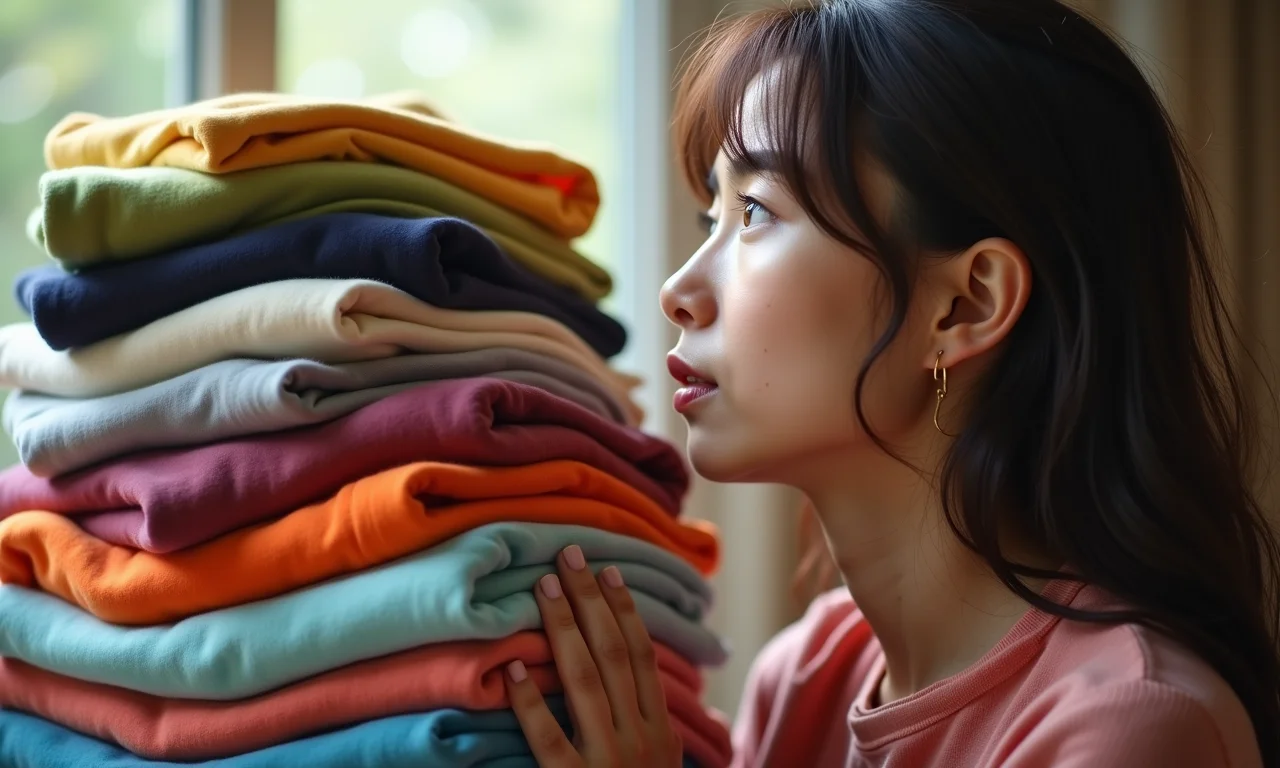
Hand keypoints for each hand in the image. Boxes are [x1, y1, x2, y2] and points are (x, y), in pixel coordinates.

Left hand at [505, 545, 682, 766]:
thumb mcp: (662, 763)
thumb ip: (655, 725)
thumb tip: (644, 677)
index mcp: (661, 731)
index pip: (643, 656)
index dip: (624, 610)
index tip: (607, 571)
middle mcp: (640, 739)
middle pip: (613, 654)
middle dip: (590, 600)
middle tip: (568, 557)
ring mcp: (608, 761)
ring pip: (584, 682)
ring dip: (563, 628)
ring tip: (543, 587)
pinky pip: (548, 737)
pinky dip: (531, 701)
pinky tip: (514, 668)